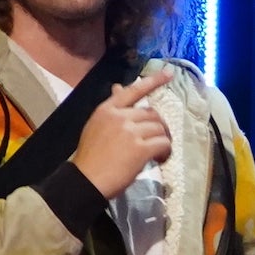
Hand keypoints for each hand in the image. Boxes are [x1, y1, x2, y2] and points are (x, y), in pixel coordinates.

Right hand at [71, 71, 171, 197]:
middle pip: (152, 114)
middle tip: (157, 141)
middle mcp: (119, 117)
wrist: (85, 180)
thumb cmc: (91, 157)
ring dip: (163, 141)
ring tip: (157, 154)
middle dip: (159, 127)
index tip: (169, 74)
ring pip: (160, 128)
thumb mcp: (97, 126)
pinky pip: (163, 143)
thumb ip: (113, 109)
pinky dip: (166, 152)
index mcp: (106, 110)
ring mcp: (130, 132)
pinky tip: (159, 159)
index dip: (152, 81)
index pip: (133, 91)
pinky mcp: (140, 148)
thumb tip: (118, 87)